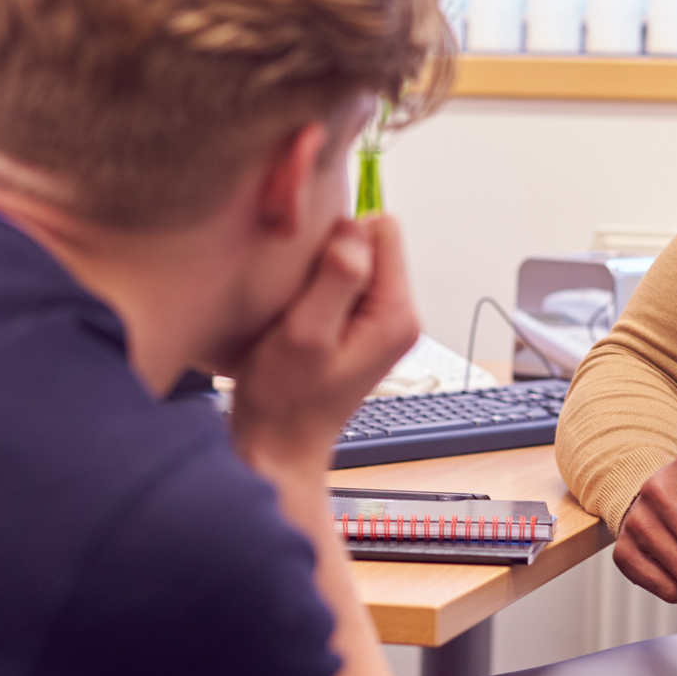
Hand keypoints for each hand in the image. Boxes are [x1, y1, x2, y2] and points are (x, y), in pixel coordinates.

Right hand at [227, 215, 418, 477]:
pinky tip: (297, 322)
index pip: (383, 229)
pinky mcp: (357, 328)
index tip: (309, 274)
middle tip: (300, 301)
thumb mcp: (306, 332)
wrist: (278, 447)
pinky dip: (313, 291)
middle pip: (369, 242)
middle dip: (329, 257)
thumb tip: (354, 228)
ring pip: (351, 260)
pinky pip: (338, 283)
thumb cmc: (286, 400)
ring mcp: (379, 322)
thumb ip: (336, 278)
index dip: (339, 239)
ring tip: (297, 315)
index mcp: (397, 313)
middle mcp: (398, 315)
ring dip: (317, 277)